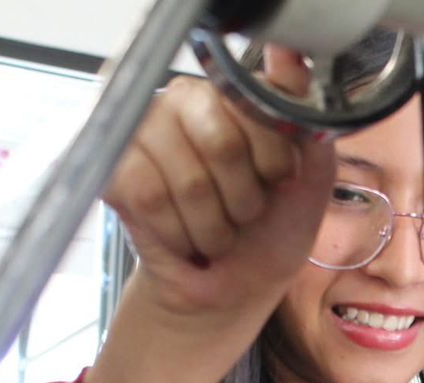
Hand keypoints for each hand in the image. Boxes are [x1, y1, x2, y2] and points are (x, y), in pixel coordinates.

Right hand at [103, 48, 335, 320]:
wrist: (235, 286)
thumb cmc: (272, 228)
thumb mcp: (311, 173)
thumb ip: (306, 116)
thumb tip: (289, 57)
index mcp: (232, 92)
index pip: (255, 106)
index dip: (273, 159)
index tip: (278, 181)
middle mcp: (183, 99)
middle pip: (222, 145)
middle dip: (243, 200)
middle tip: (243, 214)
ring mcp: (142, 130)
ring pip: (189, 182)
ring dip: (213, 227)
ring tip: (214, 231)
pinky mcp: (113, 168)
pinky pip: (150, 199)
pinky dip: (178, 234)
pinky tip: (183, 236)